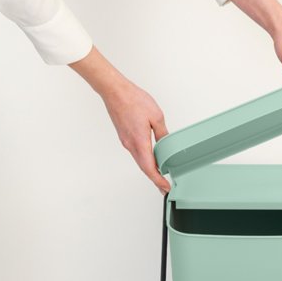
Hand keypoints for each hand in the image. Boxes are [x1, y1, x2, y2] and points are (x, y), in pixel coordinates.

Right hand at [69, 48, 170, 192]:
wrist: (114, 91)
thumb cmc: (132, 100)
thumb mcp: (156, 116)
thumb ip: (163, 133)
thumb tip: (167, 143)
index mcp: (139, 142)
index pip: (150, 168)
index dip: (158, 181)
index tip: (165, 188)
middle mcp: (130, 145)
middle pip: (144, 168)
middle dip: (155, 179)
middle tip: (163, 187)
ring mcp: (126, 141)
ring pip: (139, 160)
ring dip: (149, 169)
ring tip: (159, 175)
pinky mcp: (124, 136)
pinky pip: (136, 152)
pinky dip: (144, 159)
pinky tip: (150, 158)